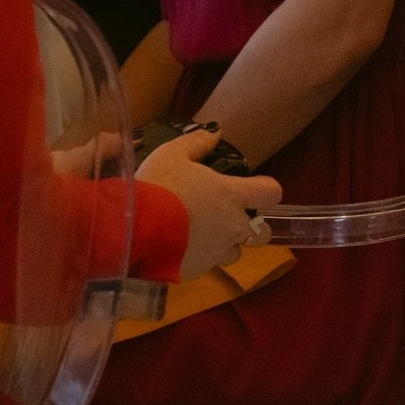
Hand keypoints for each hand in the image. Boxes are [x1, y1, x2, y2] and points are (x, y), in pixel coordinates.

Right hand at [140, 128, 283, 281]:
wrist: (132, 231)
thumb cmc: (157, 187)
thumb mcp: (171, 154)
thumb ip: (197, 143)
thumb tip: (216, 133)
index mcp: (232, 195)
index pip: (272, 192)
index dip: (266, 189)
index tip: (253, 187)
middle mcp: (233, 226)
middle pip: (263, 232)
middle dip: (253, 227)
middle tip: (228, 217)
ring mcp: (218, 252)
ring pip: (235, 252)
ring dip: (224, 243)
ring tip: (199, 232)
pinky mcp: (200, 270)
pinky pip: (209, 264)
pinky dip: (200, 255)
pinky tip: (180, 246)